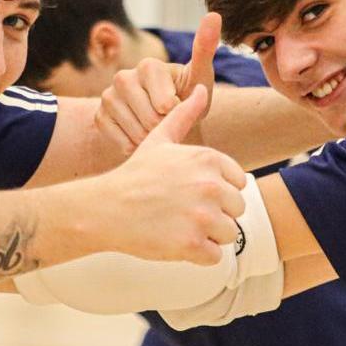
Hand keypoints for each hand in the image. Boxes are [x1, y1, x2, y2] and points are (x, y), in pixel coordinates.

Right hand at [96, 13, 220, 152]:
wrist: (169, 119)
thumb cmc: (189, 96)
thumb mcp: (201, 77)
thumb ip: (205, 48)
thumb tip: (214, 14)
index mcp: (148, 65)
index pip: (165, 104)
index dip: (178, 114)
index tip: (180, 106)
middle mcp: (123, 76)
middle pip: (148, 119)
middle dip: (165, 128)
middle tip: (170, 122)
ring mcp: (108, 96)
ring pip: (133, 131)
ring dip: (151, 138)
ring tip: (158, 129)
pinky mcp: (99, 115)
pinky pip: (118, 140)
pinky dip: (134, 144)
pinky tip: (142, 136)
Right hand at [96, 85, 247, 264]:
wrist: (106, 209)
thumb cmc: (135, 175)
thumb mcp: (159, 140)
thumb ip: (184, 115)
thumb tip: (200, 89)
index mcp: (208, 159)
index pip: (239, 184)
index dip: (217, 191)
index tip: (191, 193)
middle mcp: (210, 185)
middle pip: (236, 210)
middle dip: (214, 215)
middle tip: (183, 212)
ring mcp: (203, 216)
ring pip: (229, 234)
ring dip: (208, 235)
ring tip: (179, 226)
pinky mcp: (193, 244)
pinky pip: (215, 256)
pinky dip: (198, 255)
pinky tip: (176, 241)